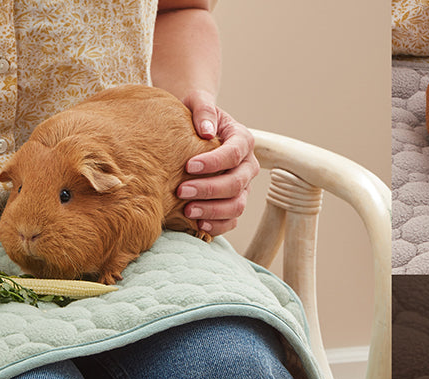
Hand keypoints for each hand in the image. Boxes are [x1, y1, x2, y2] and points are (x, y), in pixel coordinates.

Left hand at [178, 90, 258, 235]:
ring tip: (187, 211)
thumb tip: (207, 132)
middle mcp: (247, 165)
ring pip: (237, 205)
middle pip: (236, 183)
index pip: (234, 153)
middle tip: (181, 191)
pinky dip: (217, 226)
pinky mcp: (233, 202)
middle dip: (208, 190)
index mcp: (242, 139)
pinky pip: (231, 220)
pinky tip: (197, 226)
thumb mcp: (197, 103)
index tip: (189, 166)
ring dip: (212, 211)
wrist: (194, 130)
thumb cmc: (194, 116)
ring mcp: (243, 187)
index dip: (214, 162)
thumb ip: (203, 110)